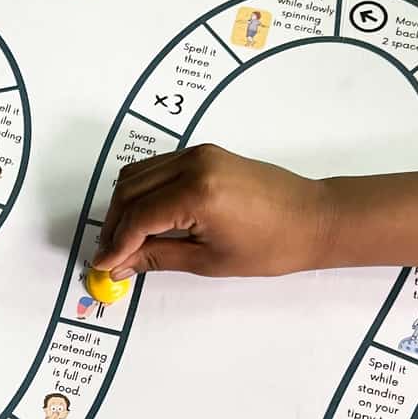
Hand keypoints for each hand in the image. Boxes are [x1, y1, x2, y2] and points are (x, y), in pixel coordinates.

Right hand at [93, 144, 330, 277]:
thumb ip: (158, 257)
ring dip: (125, 206)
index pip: (138, 217)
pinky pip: (158, 168)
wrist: (315, 218)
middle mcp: (194, 164)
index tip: (102, 265)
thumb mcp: (209, 261)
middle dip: (115, 224)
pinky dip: (143, 191)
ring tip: (124, 240)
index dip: (116, 244)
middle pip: (130, 191)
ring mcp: (199, 154)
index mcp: (197, 193)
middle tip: (110, 255)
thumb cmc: (272, 246)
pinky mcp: (205, 153)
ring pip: (139, 175)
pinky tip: (144, 218)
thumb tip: (121, 264)